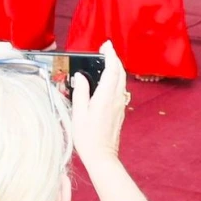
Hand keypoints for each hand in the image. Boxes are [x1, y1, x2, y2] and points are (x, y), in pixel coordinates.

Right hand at [70, 42, 128, 169]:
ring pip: (122, 80)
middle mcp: (116, 99)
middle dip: (114, 58)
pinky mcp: (120, 110)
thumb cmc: (88, 137)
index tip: (106, 45)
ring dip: (116, 68)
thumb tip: (80, 76)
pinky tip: (107, 79)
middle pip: (120, 72)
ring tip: (105, 61)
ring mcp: (120, 105)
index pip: (112, 69)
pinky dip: (116, 78)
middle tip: (105, 49)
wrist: (102, 156)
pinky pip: (120, 88)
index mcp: (106, 96)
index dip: (110, 54)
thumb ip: (80, 92)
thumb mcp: (78, 113)